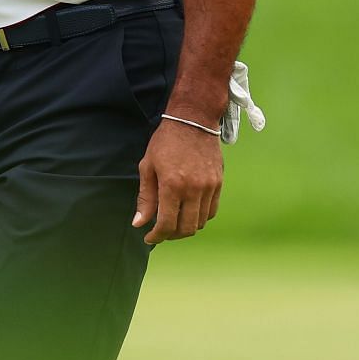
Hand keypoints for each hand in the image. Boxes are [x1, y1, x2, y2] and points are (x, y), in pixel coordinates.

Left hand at [132, 117, 223, 244]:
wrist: (193, 122)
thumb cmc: (165, 143)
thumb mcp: (147, 167)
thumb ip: (145, 198)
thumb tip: (139, 223)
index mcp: (172, 185)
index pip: (167, 224)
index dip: (157, 236)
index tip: (149, 237)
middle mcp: (194, 190)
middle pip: (186, 228)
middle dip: (171, 235)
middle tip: (160, 232)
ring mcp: (209, 188)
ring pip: (200, 222)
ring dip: (186, 228)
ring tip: (173, 224)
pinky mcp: (219, 184)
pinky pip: (211, 211)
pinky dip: (199, 218)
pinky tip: (188, 213)